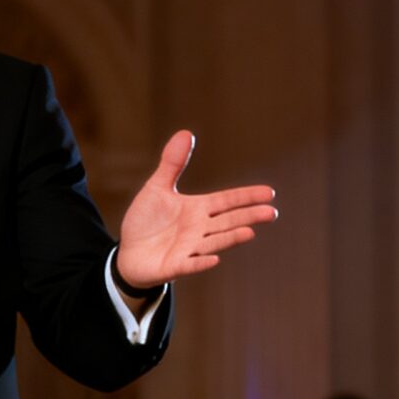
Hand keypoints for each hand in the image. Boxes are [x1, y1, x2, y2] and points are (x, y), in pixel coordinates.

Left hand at [114, 133, 277, 292]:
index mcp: (198, 209)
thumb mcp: (157, 188)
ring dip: (230, 238)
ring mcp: (188, 249)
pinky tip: (213, 259)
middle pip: (227, 221)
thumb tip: (185, 132)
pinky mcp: (173, 266)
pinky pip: (189, 264)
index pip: (227, 201)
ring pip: (213, 242)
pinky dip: (200, 263)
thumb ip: (172, 164)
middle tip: (271, 213)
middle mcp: (198, 229)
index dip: (246, 197)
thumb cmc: (146, 221)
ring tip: (249, 232)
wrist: (127, 253)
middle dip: (248, 217)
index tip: (269, 193)